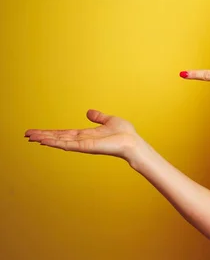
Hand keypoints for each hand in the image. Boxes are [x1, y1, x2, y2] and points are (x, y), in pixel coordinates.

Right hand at [25, 109, 142, 161]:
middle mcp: (82, 140)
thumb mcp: (109, 120)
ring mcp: (83, 144)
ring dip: (45, 139)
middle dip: (43, 136)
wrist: (132, 142)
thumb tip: (89, 112)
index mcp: (86, 135)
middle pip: (58, 138)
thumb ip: (98, 117)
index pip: (64, 133)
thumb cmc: (124, 134)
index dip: (50, 133)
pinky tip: (46, 141)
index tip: (37, 132)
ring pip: (60, 141)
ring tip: (31, 137)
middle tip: (27, 135)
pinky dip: (56, 143)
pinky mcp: (86, 147)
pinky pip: (68, 145)